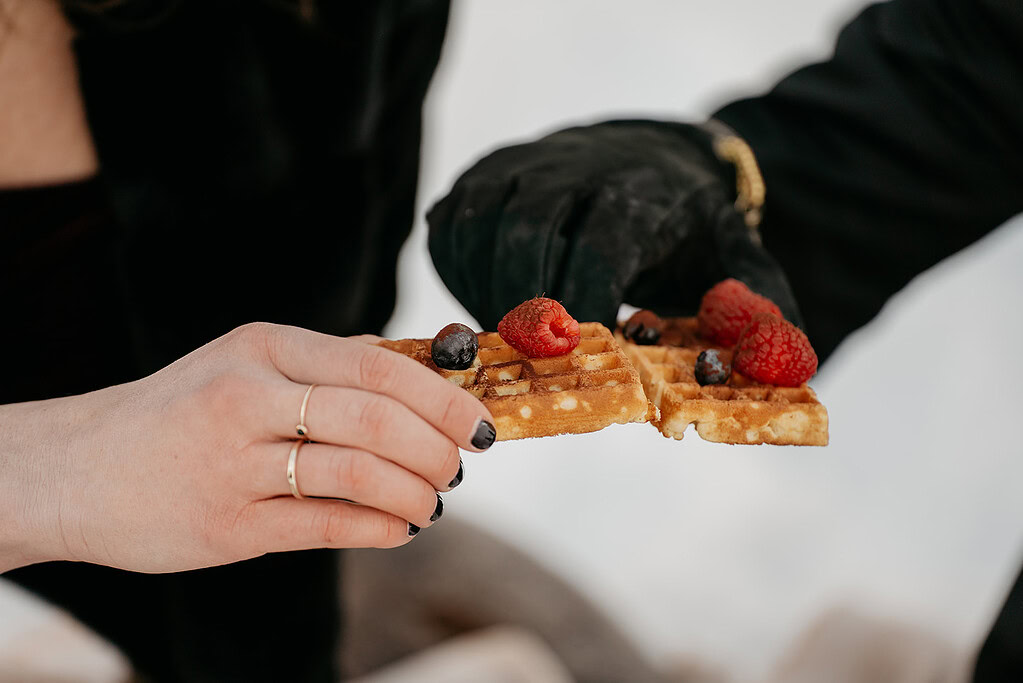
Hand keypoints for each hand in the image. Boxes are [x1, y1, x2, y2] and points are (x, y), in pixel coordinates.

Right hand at [2, 323, 493, 572]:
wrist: (77, 467)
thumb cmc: (181, 412)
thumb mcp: (245, 363)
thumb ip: (327, 365)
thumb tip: (420, 368)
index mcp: (265, 348)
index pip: (378, 367)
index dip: (443, 397)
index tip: (480, 422)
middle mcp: (248, 398)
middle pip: (378, 420)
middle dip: (438, 449)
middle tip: (459, 466)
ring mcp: (233, 464)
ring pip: (359, 474)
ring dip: (416, 493)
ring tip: (432, 501)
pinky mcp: (226, 526)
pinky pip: (327, 525)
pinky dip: (380, 528)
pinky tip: (399, 528)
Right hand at [427, 120, 799, 329]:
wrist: (656, 157)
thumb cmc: (694, 229)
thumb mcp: (740, 265)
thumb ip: (760, 318)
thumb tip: (778, 379)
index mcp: (641, 190)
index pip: (598, 247)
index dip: (581, 306)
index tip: (581, 352)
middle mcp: (573, 166)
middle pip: (527, 234)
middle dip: (524, 305)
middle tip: (534, 356)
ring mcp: (521, 164)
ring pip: (478, 227)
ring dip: (485, 293)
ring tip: (510, 335)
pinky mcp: (484, 173)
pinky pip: (450, 225)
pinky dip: (458, 272)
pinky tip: (488, 301)